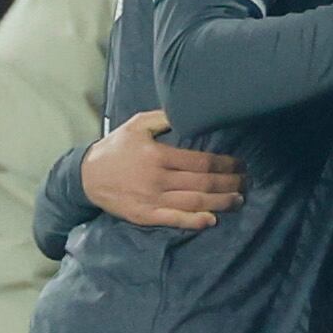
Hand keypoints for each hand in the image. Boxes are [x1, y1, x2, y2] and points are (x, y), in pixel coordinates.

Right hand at [81, 109, 244, 229]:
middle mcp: (158, 178)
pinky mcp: (146, 216)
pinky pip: (174, 220)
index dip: (225, 164)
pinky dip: (194, 221)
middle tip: (246, 182)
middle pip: (202, 183)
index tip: (239, 164)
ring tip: (238, 200)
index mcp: (159, 155)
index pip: (201, 161)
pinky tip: (212, 220)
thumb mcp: (136, 125)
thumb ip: (163, 118)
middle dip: (229, 183)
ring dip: (220, 202)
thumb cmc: (116, 148)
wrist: (86, 176)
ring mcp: (152, 199)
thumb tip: (189, 111)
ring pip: (194, 202)